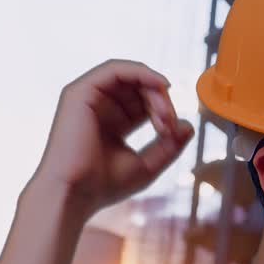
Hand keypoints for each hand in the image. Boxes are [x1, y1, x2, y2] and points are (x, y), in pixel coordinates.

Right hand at [32, 59, 193, 215]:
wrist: (75, 194)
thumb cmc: (105, 185)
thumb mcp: (148, 164)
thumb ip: (170, 145)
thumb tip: (188, 125)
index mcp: (114, 122)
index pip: (146, 103)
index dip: (165, 110)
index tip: (173, 131)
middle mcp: (100, 107)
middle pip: (141, 87)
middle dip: (163, 100)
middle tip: (170, 122)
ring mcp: (88, 98)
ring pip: (132, 76)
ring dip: (155, 89)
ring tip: (163, 113)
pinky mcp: (79, 92)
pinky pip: (115, 69)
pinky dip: (141, 72)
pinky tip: (160, 84)